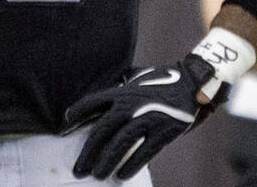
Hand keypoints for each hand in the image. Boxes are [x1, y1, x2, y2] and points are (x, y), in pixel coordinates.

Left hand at [64, 54, 222, 180]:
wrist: (192, 83)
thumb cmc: (162, 81)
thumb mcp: (137, 80)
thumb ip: (120, 90)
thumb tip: (102, 101)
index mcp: (122, 92)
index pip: (93, 103)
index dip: (77, 113)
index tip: (65, 126)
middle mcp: (131, 105)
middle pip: (102, 130)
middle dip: (88, 151)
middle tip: (78, 168)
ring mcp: (147, 118)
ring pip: (120, 143)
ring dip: (106, 161)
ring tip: (96, 175)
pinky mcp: (163, 131)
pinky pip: (144, 152)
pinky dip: (132, 165)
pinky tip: (121, 175)